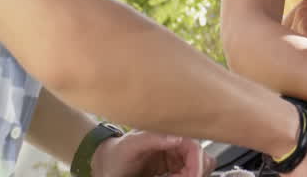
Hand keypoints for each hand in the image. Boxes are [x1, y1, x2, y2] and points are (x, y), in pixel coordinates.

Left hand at [91, 130, 213, 176]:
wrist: (106, 165)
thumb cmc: (116, 153)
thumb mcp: (132, 144)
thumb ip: (153, 138)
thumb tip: (177, 138)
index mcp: (170, 134)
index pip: (194, 147)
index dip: (196, 163)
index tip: (192, 176)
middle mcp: (176, 144)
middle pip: (200, 159)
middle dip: (194, 171)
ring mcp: (176, 158)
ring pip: (197, 168)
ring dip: (189, 174)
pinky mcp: (174, 169)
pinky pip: (187, 174)